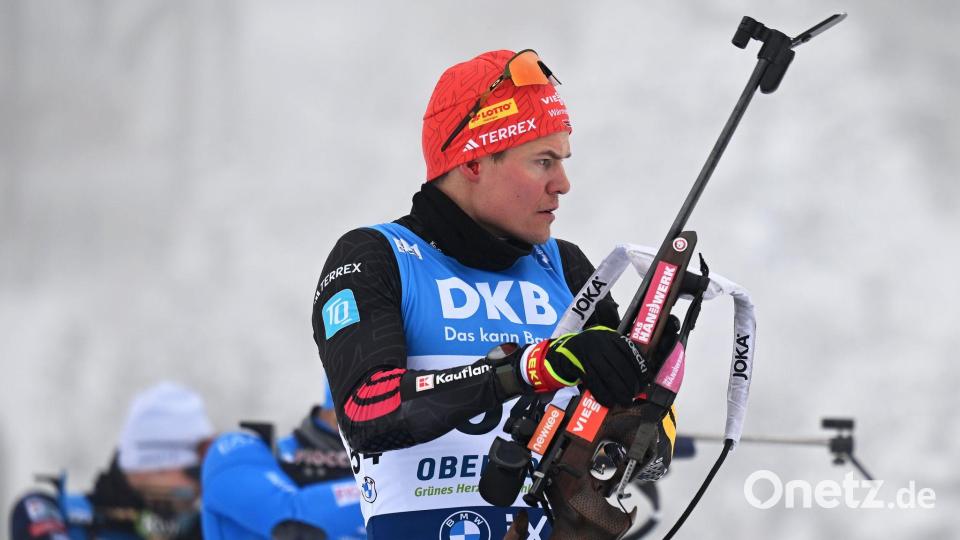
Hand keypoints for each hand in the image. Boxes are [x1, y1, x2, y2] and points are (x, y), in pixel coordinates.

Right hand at [518, 326, 651, 406]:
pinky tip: (609, 402)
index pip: (630, 352)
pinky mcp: (579, 365)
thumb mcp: (607, 342)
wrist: (565, 350)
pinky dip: (603, 394)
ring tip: (625, 401)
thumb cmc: (592, 350)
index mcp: (610, 335)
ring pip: (608, 375)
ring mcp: (588, 353)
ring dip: (619, 391)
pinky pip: (594, 382)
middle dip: (630, 383)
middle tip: (635, 395)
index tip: (645, 382)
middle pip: (620, 366)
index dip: (639, 369)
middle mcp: (600, 342)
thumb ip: (622, 351)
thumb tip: (644, 373)